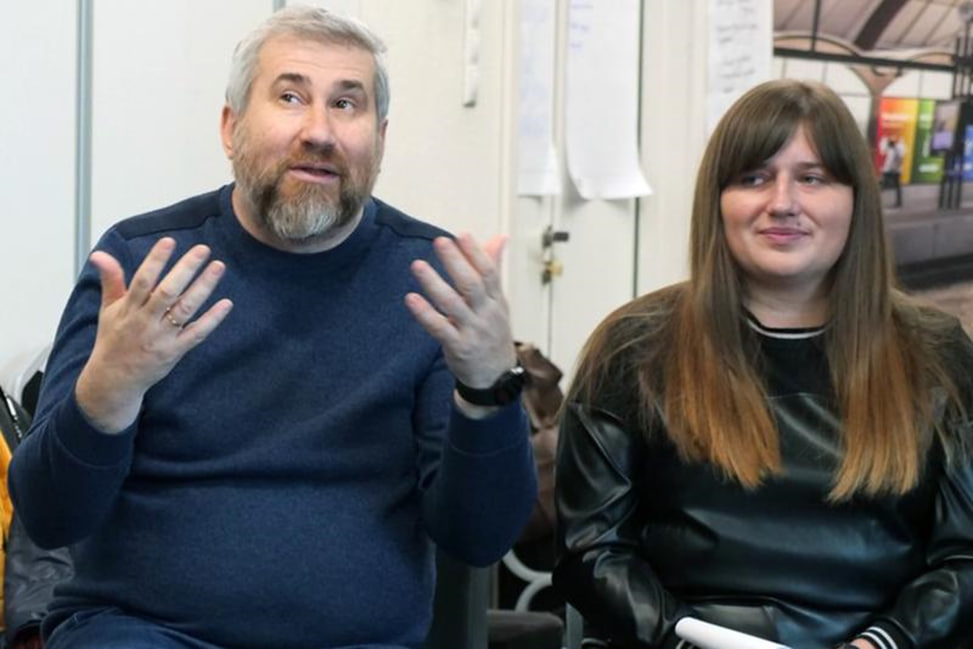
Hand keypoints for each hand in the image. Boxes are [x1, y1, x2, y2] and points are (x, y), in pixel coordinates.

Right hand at [76, 237, 232, 432]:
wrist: (114, 380)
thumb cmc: (113, 340)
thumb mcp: (108, 310)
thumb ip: (111, 280)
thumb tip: (100, 254)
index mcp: (128, 309)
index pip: (142, 280)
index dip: (156, 260)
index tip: (169, 241)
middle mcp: (145, 322)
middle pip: (167, 292)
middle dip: (185, 269)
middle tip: (203, 249)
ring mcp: (161, 338)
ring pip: (185, 310)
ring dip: (203, 288)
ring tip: (218, 267)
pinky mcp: (175, 352)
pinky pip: (197, 334)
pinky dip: (212, 319)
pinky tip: (226, 303)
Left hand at [405, 234, 516, 408]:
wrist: (496, 376)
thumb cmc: (493, 333)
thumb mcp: (497, 302)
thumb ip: (493, 270)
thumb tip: (500, 238)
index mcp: (495, 300)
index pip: (489, 273)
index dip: (476, 253)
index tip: (462, 235)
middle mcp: (486, 314)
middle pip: (472, 285)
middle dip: (456, 262)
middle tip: (440, 242)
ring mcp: (472, 331)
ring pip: (453, 305)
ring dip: (434, 284)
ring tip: (418, 265)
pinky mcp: (458, 347)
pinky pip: (440, 329)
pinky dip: (425, 314)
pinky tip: (411, 298)